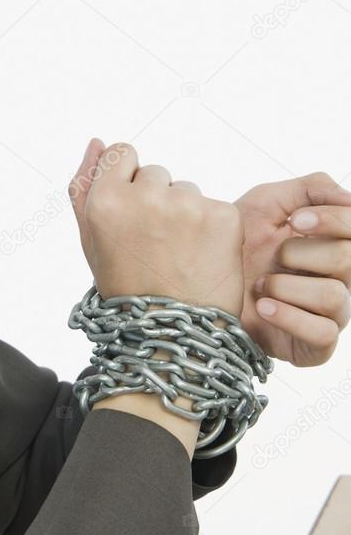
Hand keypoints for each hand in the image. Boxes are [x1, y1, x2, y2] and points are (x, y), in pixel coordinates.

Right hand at [69, 139, 244, 315]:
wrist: (173, 332)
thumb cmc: (127, 287)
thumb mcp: (91, 242)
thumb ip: (84, 187)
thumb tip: (97, 142)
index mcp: (106, 201)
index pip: (122, 153)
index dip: (127, 182)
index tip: (133, 214)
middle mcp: (144, 196)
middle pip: (155, 173)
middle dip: (156, 200)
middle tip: (155, 245)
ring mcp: (186, 204)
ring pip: (186, 189)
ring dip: (185, 214)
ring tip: (179, 254)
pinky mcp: (222, 215)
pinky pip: (214, 206)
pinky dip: (211, 228)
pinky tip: (201, 256)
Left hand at [233, 172, 350, 365]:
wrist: (198, 284)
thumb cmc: (237, 244)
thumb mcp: (266, 203)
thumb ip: (311, 189)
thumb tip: (350, 197)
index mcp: (333, 244)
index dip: (331, 220)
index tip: (295, 221)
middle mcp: (339, 279)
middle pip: (349, 260)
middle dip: (302, 253)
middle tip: (273, 256)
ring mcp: (330, 314)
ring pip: (335, 297)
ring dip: (288, 286)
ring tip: (259, 286)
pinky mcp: (315, 346)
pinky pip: (322, 333)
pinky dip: (290, 317)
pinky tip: (264, 307)